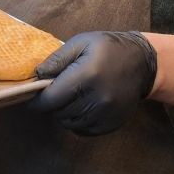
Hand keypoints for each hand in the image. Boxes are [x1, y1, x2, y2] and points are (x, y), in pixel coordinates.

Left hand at [28, 31, 157, 135]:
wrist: (142, 63)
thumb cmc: (108, 48)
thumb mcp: (81, 42)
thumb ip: (57, 59)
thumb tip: (37, 75)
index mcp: (87, 75)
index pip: (52, 98)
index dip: (37, 100)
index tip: (31, 98)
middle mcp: (98, 98)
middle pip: (59, 112)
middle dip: (52, 104)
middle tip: (56, 92)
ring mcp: (106, 113)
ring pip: (70, 123)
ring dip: (64, 113)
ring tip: (70, 98)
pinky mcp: (112, 123)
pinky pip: (84, 130)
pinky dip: (77, 122)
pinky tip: (82, 107)